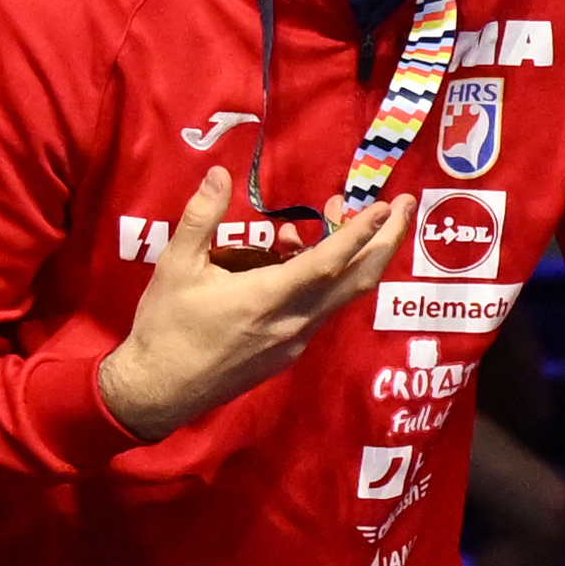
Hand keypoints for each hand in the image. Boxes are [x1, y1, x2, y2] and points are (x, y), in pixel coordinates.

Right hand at [102, 169, 408, 440]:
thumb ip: (202, 217)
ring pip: (340, 294)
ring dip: (351, 255)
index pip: (330, 262)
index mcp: (269, 298)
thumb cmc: (165, 326)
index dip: (361, 233)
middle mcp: (294, 322)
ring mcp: (295, 340)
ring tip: (340, 213)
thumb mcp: (176, 266)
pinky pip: (319, 308)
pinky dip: (324, 278)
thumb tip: (219, 174)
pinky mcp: (287, 352)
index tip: (387, 207)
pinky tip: (296, 253)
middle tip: (405, 207)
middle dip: (388, 241)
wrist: (158, 390)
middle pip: (357, 280)